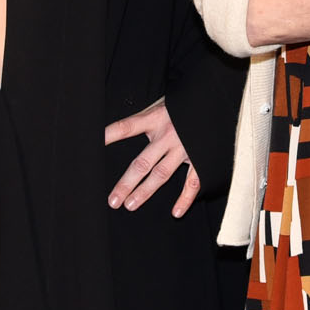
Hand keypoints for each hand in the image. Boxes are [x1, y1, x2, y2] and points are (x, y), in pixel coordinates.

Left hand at [104, 98, 200, 216]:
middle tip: (113, 199)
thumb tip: (121, 130)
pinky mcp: (201, 157)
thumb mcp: (163, 103)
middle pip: (142, 162)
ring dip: (145, 191)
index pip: (127, 127)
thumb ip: (146, 119)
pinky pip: (193, 181)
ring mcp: (184, 147)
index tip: (94, 145)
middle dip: (126, 183)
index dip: (109, 135)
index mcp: (156, 118)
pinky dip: (185, 198)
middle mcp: (168, 134)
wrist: (215, 98)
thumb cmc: (185, 103)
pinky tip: (176, 211)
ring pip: (162, 174)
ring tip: (130, 205)